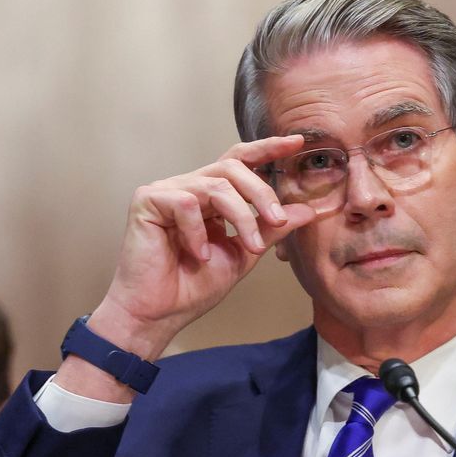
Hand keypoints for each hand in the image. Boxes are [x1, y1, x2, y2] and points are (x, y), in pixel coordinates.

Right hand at [90, 134, 315, 359]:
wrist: (159, 313)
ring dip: (241, 216)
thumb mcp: (243, 254)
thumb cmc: (193, 286)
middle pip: (232, 168)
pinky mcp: (147, 200)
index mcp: (209, 196)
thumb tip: (308, 210)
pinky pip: (186, 204)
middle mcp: (188, 187)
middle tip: (278, 221)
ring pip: (215, 185)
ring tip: (249, 246)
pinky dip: (199, 232)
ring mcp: (166, 191)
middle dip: (261, 192)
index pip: (239, 161)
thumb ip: (270, 229)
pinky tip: (200, 255)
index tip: (296, 143)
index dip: (267, 149)